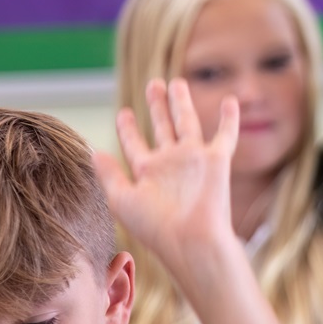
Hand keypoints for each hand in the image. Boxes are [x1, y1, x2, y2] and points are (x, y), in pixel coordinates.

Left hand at [94, 78, 239, 283]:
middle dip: (156, 107)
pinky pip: (225, 134)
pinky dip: (229, 118)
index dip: (128, 128)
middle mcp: (171, 163)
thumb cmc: (156, 227)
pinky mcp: (217, 160)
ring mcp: (194, 160)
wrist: (192, 240)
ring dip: (182, 103)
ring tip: (177, 83)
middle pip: (162, 127)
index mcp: (148, 172)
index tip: (123, 113)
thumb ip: (107, 175)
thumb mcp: (121, 200)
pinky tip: (230, 101)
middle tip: (153, 84)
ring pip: (188, 123)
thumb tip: (93, 151)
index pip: (136, 144)